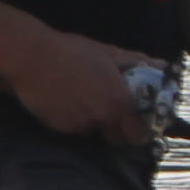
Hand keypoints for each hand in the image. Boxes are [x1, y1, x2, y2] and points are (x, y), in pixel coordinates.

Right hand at [10, 28, 161, 148]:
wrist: (32, 57)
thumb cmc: (71, 51)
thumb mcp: (108, 53)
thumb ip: (135, 62)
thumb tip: (158, 64)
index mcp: (118, 101)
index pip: (139, 133)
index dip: (139, 130)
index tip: (137, 124)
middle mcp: (101, 117)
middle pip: (117, 138)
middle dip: (116, 129)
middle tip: (110, 112)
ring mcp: (79, 124)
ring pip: (92, 131)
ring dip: (92, 121)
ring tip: (81, 98)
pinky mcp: (59, 127)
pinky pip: (72, 127)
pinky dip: (72, 118)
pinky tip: (65, 100)